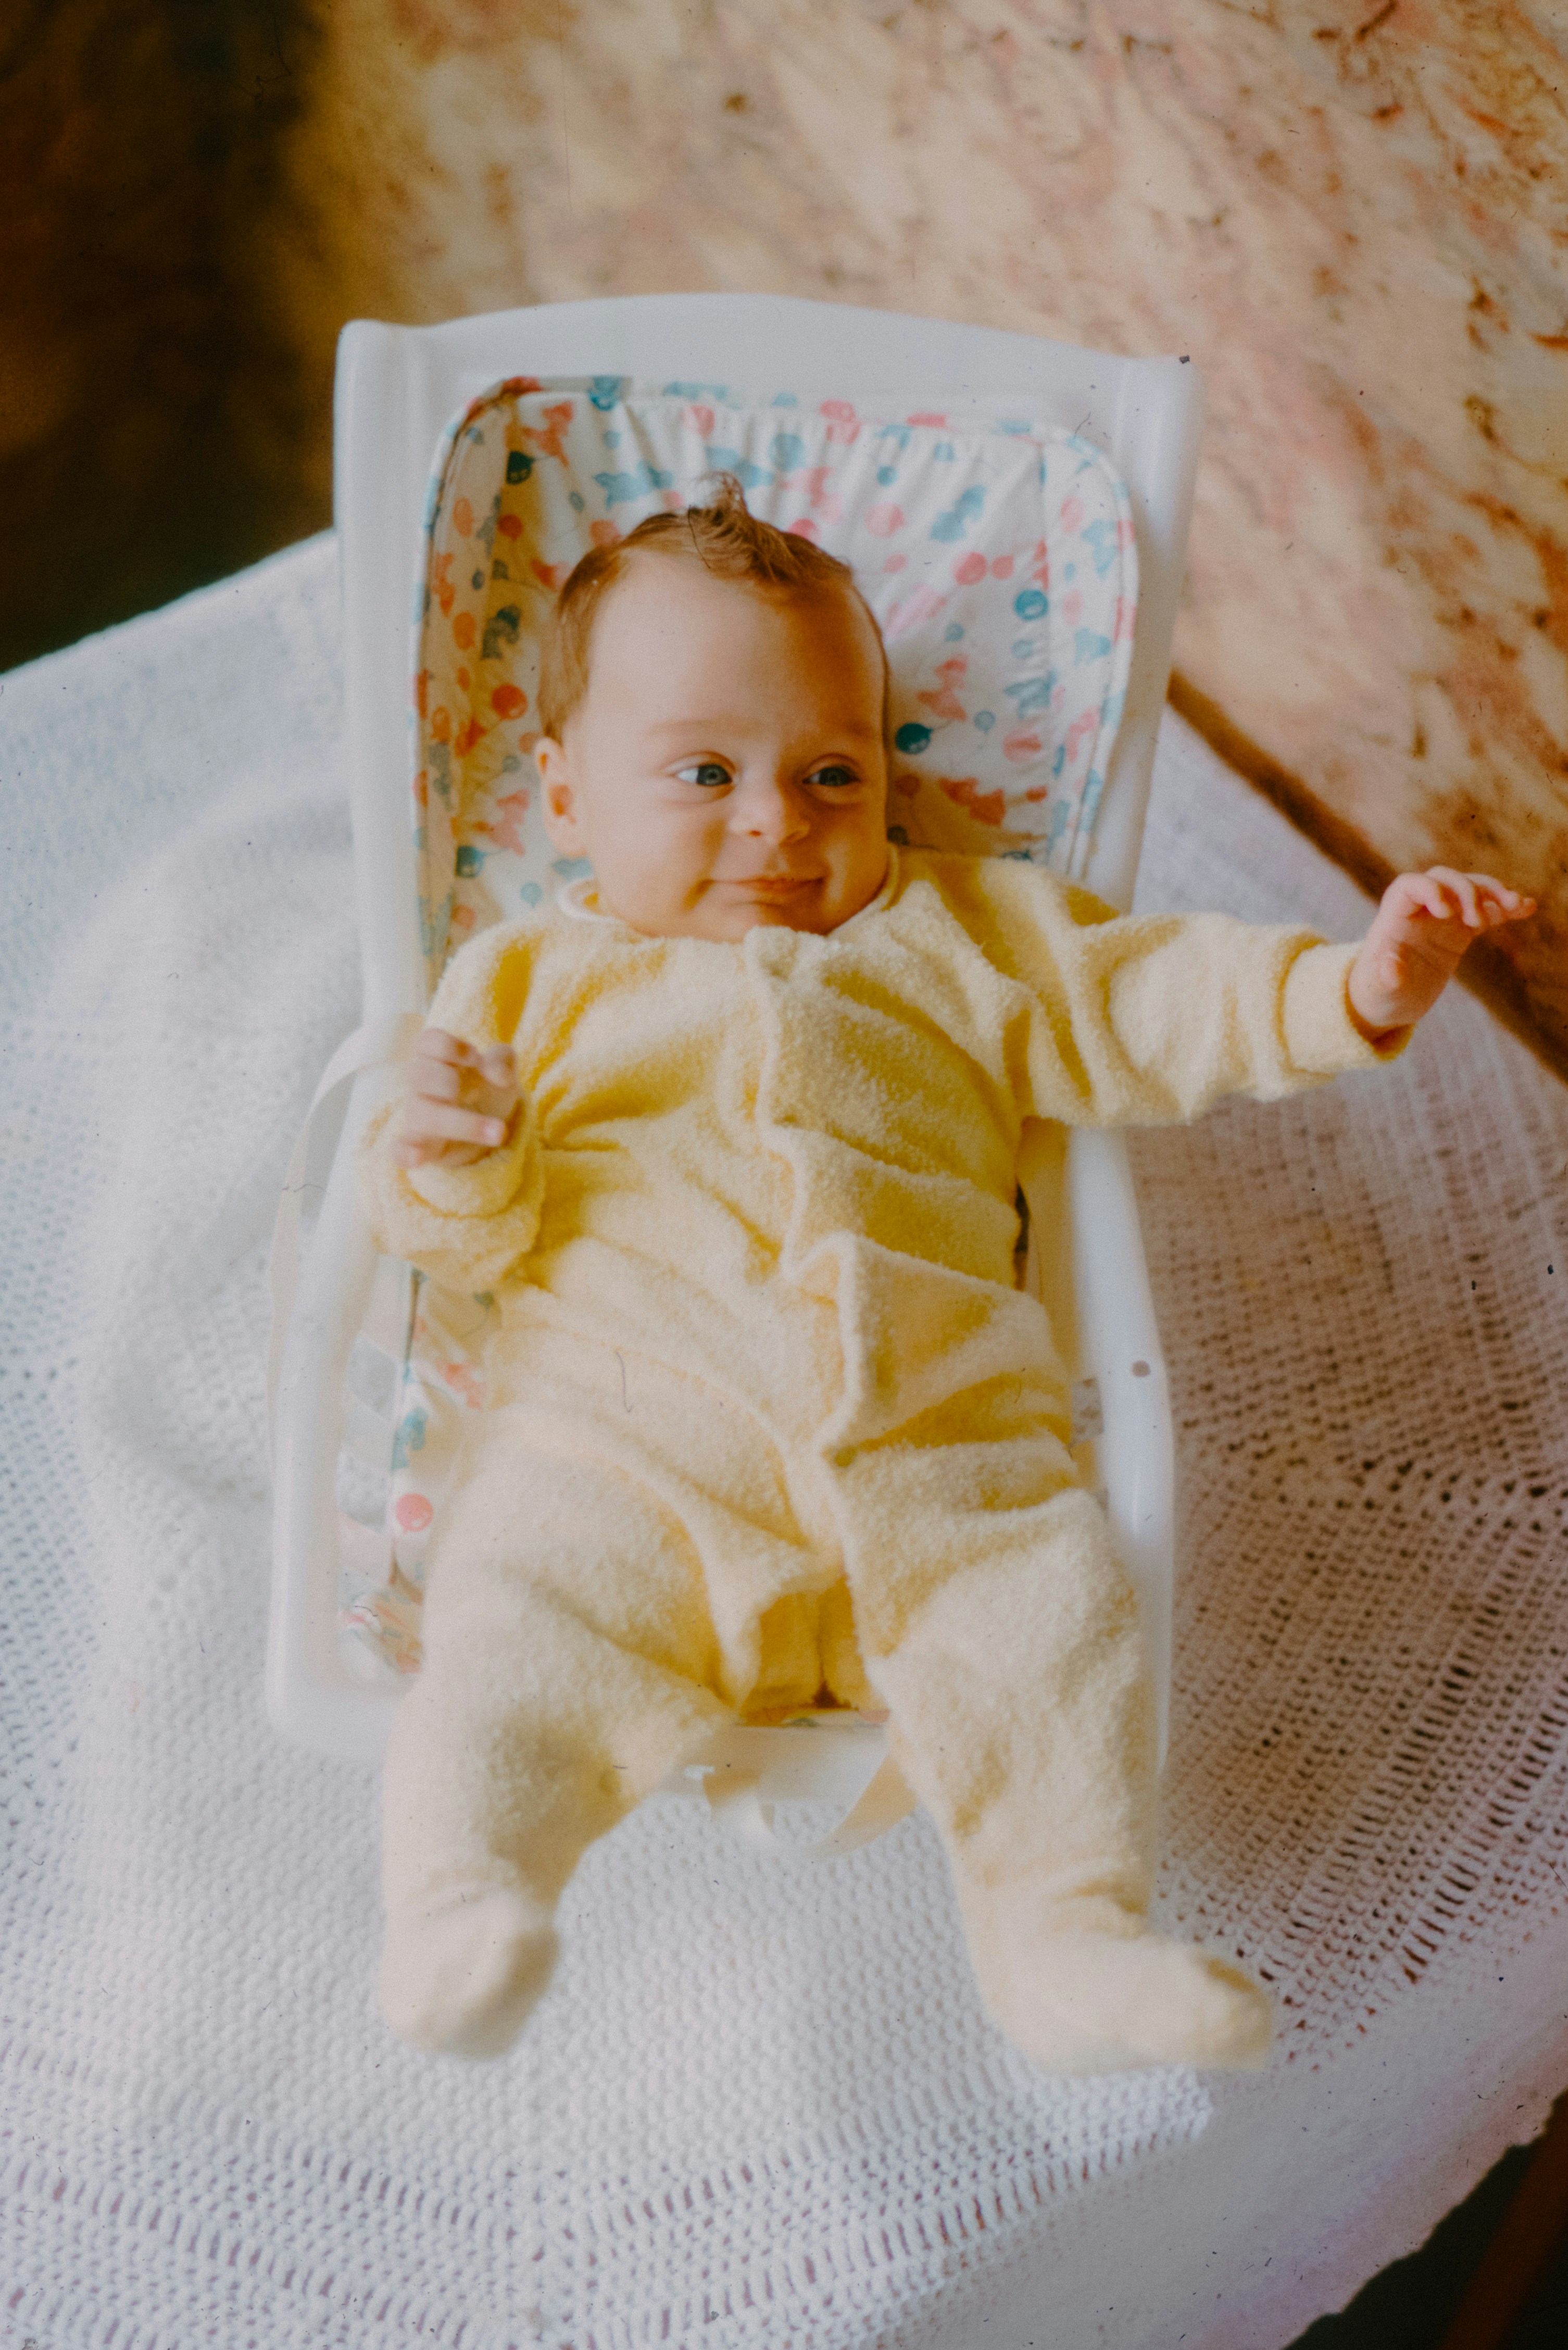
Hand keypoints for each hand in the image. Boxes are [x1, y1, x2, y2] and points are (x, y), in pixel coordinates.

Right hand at [393, 1029, 520, 1168]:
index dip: (450, 1046)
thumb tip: (498, 1074)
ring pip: (423, 1114)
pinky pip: (400, 1149)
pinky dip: (406, 1152)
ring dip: (465, 1124)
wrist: (487, 1124)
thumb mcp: (502, 1069)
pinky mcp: (420, 1145)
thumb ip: (502, 1060)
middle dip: (452, 1082)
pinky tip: (417, 1156)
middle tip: (474, 1093)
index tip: (475, 1058)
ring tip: (499, 1132)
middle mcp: (420, 1085)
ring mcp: (417, 1115)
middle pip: (421, 1075)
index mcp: (436, 1059)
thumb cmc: (485, 1088)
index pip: (427, 1042)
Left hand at [1347, 867, 1535, 1039]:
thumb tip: (1392, 969)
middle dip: (1466, 891)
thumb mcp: (1378, 992)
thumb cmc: (1377, 993)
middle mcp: (1419, 910)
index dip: (1429, 889)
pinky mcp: (1460, 929)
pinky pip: (1486, 910)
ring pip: (1469, 889)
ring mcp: (1442, 917)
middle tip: (1480, 921)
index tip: (1445, 912)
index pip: (1409, 886)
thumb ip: (1384, 979)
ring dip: (1493, 893)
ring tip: (1517, 905)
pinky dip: (1505, 908)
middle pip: (1444, 879)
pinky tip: (1527, 908)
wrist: (1390, 1000)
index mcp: (1393, 917)